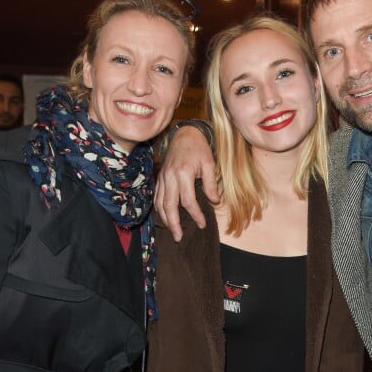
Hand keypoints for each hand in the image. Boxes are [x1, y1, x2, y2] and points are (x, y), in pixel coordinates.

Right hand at [154, 125, 218, 240]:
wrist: (185, 134)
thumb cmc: (199, 148)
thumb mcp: (210, 163)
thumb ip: (211, 183)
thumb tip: (214, 201)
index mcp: (183, 174)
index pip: (188, 201)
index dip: (195, 215)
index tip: (202, 224)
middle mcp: (169, 177)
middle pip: (169, 206)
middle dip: (174, 224)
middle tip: (179, 238)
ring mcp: (162, 178)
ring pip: (160, 203)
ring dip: (165, 219)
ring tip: (172, 231)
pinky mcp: (160, 177)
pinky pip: (157, 196)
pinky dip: (160, 209)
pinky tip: (165, 217)